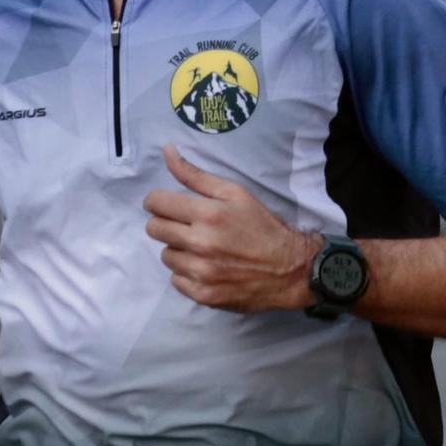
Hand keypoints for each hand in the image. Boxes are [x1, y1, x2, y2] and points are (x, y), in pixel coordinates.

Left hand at [144, 145, 315, 313]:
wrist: (290, 270)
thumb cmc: (263, 226)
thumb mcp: (235, 193)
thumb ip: (196, 175)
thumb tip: (166, 151)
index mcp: (208, 214)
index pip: (156, 203)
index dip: (158, 201)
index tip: (168, 204)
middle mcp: (200, 243)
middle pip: (154, 229)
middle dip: (166, 223)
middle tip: (186, 226)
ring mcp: (200, 272)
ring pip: (165, 255)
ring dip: (179, 250)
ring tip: (202, 248)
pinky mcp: (203, 295)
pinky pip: (176, 280)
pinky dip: (187, 273)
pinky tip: (207, 267)